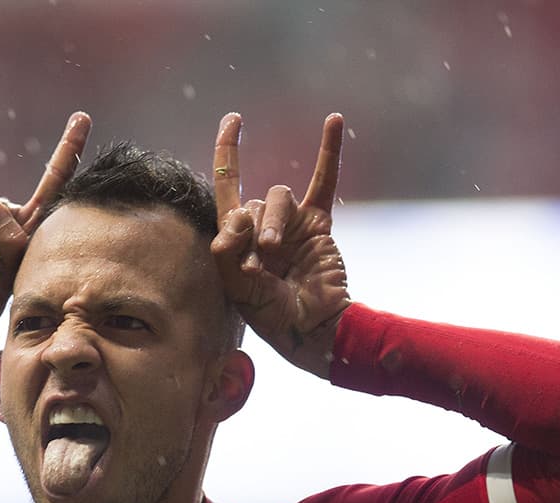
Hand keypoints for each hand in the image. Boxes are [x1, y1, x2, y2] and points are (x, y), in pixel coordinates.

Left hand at [209, 112, 350, 377]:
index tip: (234, 121)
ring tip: (274, 251)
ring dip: (273, 221)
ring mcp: (291, 222)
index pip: (228, 185)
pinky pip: (324, 182)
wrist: (312, 326)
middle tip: (257, 265)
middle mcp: (262, 225)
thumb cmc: (271, 314)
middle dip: (252, 229)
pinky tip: (332, 120)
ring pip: (277, 196)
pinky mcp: (318, 222)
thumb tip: (234, 215)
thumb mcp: (237, 288)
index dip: (228, 152)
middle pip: (252, 201)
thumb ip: (226, 252)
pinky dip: (329, 152)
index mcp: (237, 238)